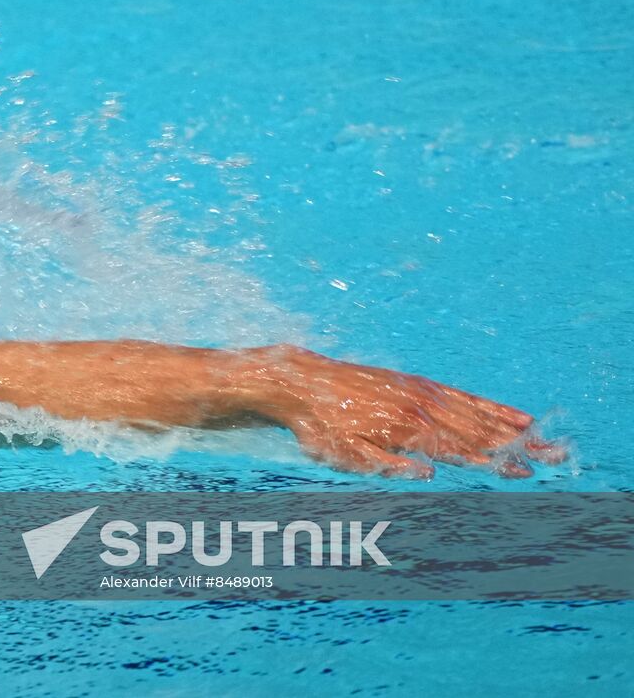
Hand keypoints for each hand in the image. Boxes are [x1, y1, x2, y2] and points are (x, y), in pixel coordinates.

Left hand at [254, 345, 563, 477]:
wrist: (303, 381)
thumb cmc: (321, 427)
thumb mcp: (346, 455)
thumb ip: (388, 466)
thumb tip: (429, 473)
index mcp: (405, 429)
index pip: (458, 450)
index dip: (491, 463)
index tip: (521, 473)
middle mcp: (419, 407)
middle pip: (476, 430)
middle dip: (515, 446)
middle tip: (551, 458)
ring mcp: (420, 392)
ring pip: (474, 411)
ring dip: (509, 425)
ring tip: (541, 437)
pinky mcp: (416, 383)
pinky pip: (460, 394)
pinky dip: (487, 404)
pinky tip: (508, 412)